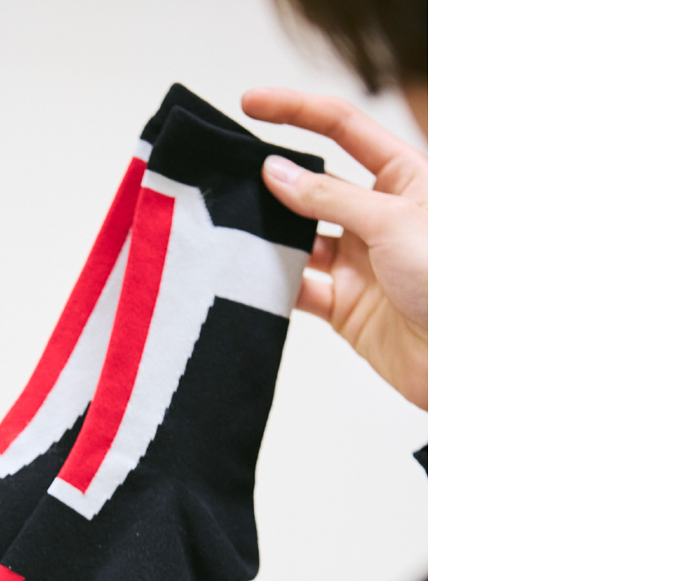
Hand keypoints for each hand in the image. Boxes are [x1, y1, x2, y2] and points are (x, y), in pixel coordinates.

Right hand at [243, 88, 427, 409]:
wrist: (465, 361)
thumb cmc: (453, 282)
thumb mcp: (393, 222)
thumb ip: (329, 198)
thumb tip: (277, 172)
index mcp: (405, 179)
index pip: (344, 129)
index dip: (297, 111)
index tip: (251, 103)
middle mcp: (380, 217)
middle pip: (316, 186)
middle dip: (275, 180)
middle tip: (230, 176)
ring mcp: (361, 263)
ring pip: (302, 239)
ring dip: (271, 234)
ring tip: (233, 226)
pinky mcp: (346, 306)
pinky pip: (301, 288)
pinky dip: (276, 283)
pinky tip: (252, 274)